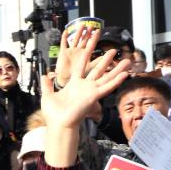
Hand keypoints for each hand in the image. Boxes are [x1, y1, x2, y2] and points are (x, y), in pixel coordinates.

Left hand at [41, 28, 129, 166]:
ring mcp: (90, 91)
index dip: (86, 54)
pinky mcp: (94, 96)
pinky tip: (125, 74)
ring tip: (126, 61)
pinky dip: (116, 81)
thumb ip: (47, 85)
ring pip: (107, 77)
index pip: (82, 65)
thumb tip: (44, 76)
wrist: (58, 124)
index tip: (90, 45)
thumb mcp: (47, 95)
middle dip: (106, 60)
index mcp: (74, 85)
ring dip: (117, 69)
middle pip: (98, 70)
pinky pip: (107, 87)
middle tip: (114, 51)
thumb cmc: (53, 114)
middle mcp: (84, 87)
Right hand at [54, 24, 99, 87]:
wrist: (65, 81)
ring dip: (78, 32)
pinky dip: (64, 37)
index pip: (91, 45)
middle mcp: (78, 52)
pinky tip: (66, 31)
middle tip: (91, 26)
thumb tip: (109, 58)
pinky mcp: (63, 53)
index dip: (94, 38)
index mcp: (85, 56)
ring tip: (82, 25)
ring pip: (75, 40)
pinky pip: (63, 43)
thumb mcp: (90, 68)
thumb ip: (98, 62)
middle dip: (87, 33)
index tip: (98, 31)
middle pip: (83, 40)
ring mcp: (71, 52)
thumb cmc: (77, 77)